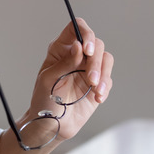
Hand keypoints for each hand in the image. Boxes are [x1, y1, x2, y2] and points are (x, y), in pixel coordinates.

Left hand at [23, 18, 113, 144]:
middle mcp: (76, 56)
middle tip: (90, 79)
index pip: (76, 28)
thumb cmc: (44, 100)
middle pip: (96, 43)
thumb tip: (78, 46)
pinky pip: (108, 78)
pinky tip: (97, 97)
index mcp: (60, 49)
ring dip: (103, 74)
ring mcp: (88, 69)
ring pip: (106, 59)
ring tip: (95, 89)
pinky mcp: (97, 84)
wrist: (52, 125)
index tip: (88, 50)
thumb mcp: (49, 80)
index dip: (85, 33)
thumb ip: (64, 63)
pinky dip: (105, 87)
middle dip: (96, 61)